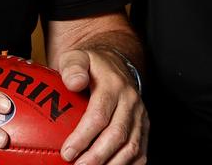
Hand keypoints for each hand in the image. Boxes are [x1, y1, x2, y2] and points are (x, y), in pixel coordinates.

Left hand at [55, 46, 146, 164]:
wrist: (115, 64)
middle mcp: (131, 102)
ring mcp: (140, 116)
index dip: (83, 137)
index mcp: (113, 85)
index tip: (67, 152)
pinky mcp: (144, 128)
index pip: (99, 115)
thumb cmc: (90, 66)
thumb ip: (72, 67)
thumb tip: (73, 83)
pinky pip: (141, 154)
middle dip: (97, 156)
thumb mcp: (76, 57)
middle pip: (117, 135)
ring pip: (132, 148)